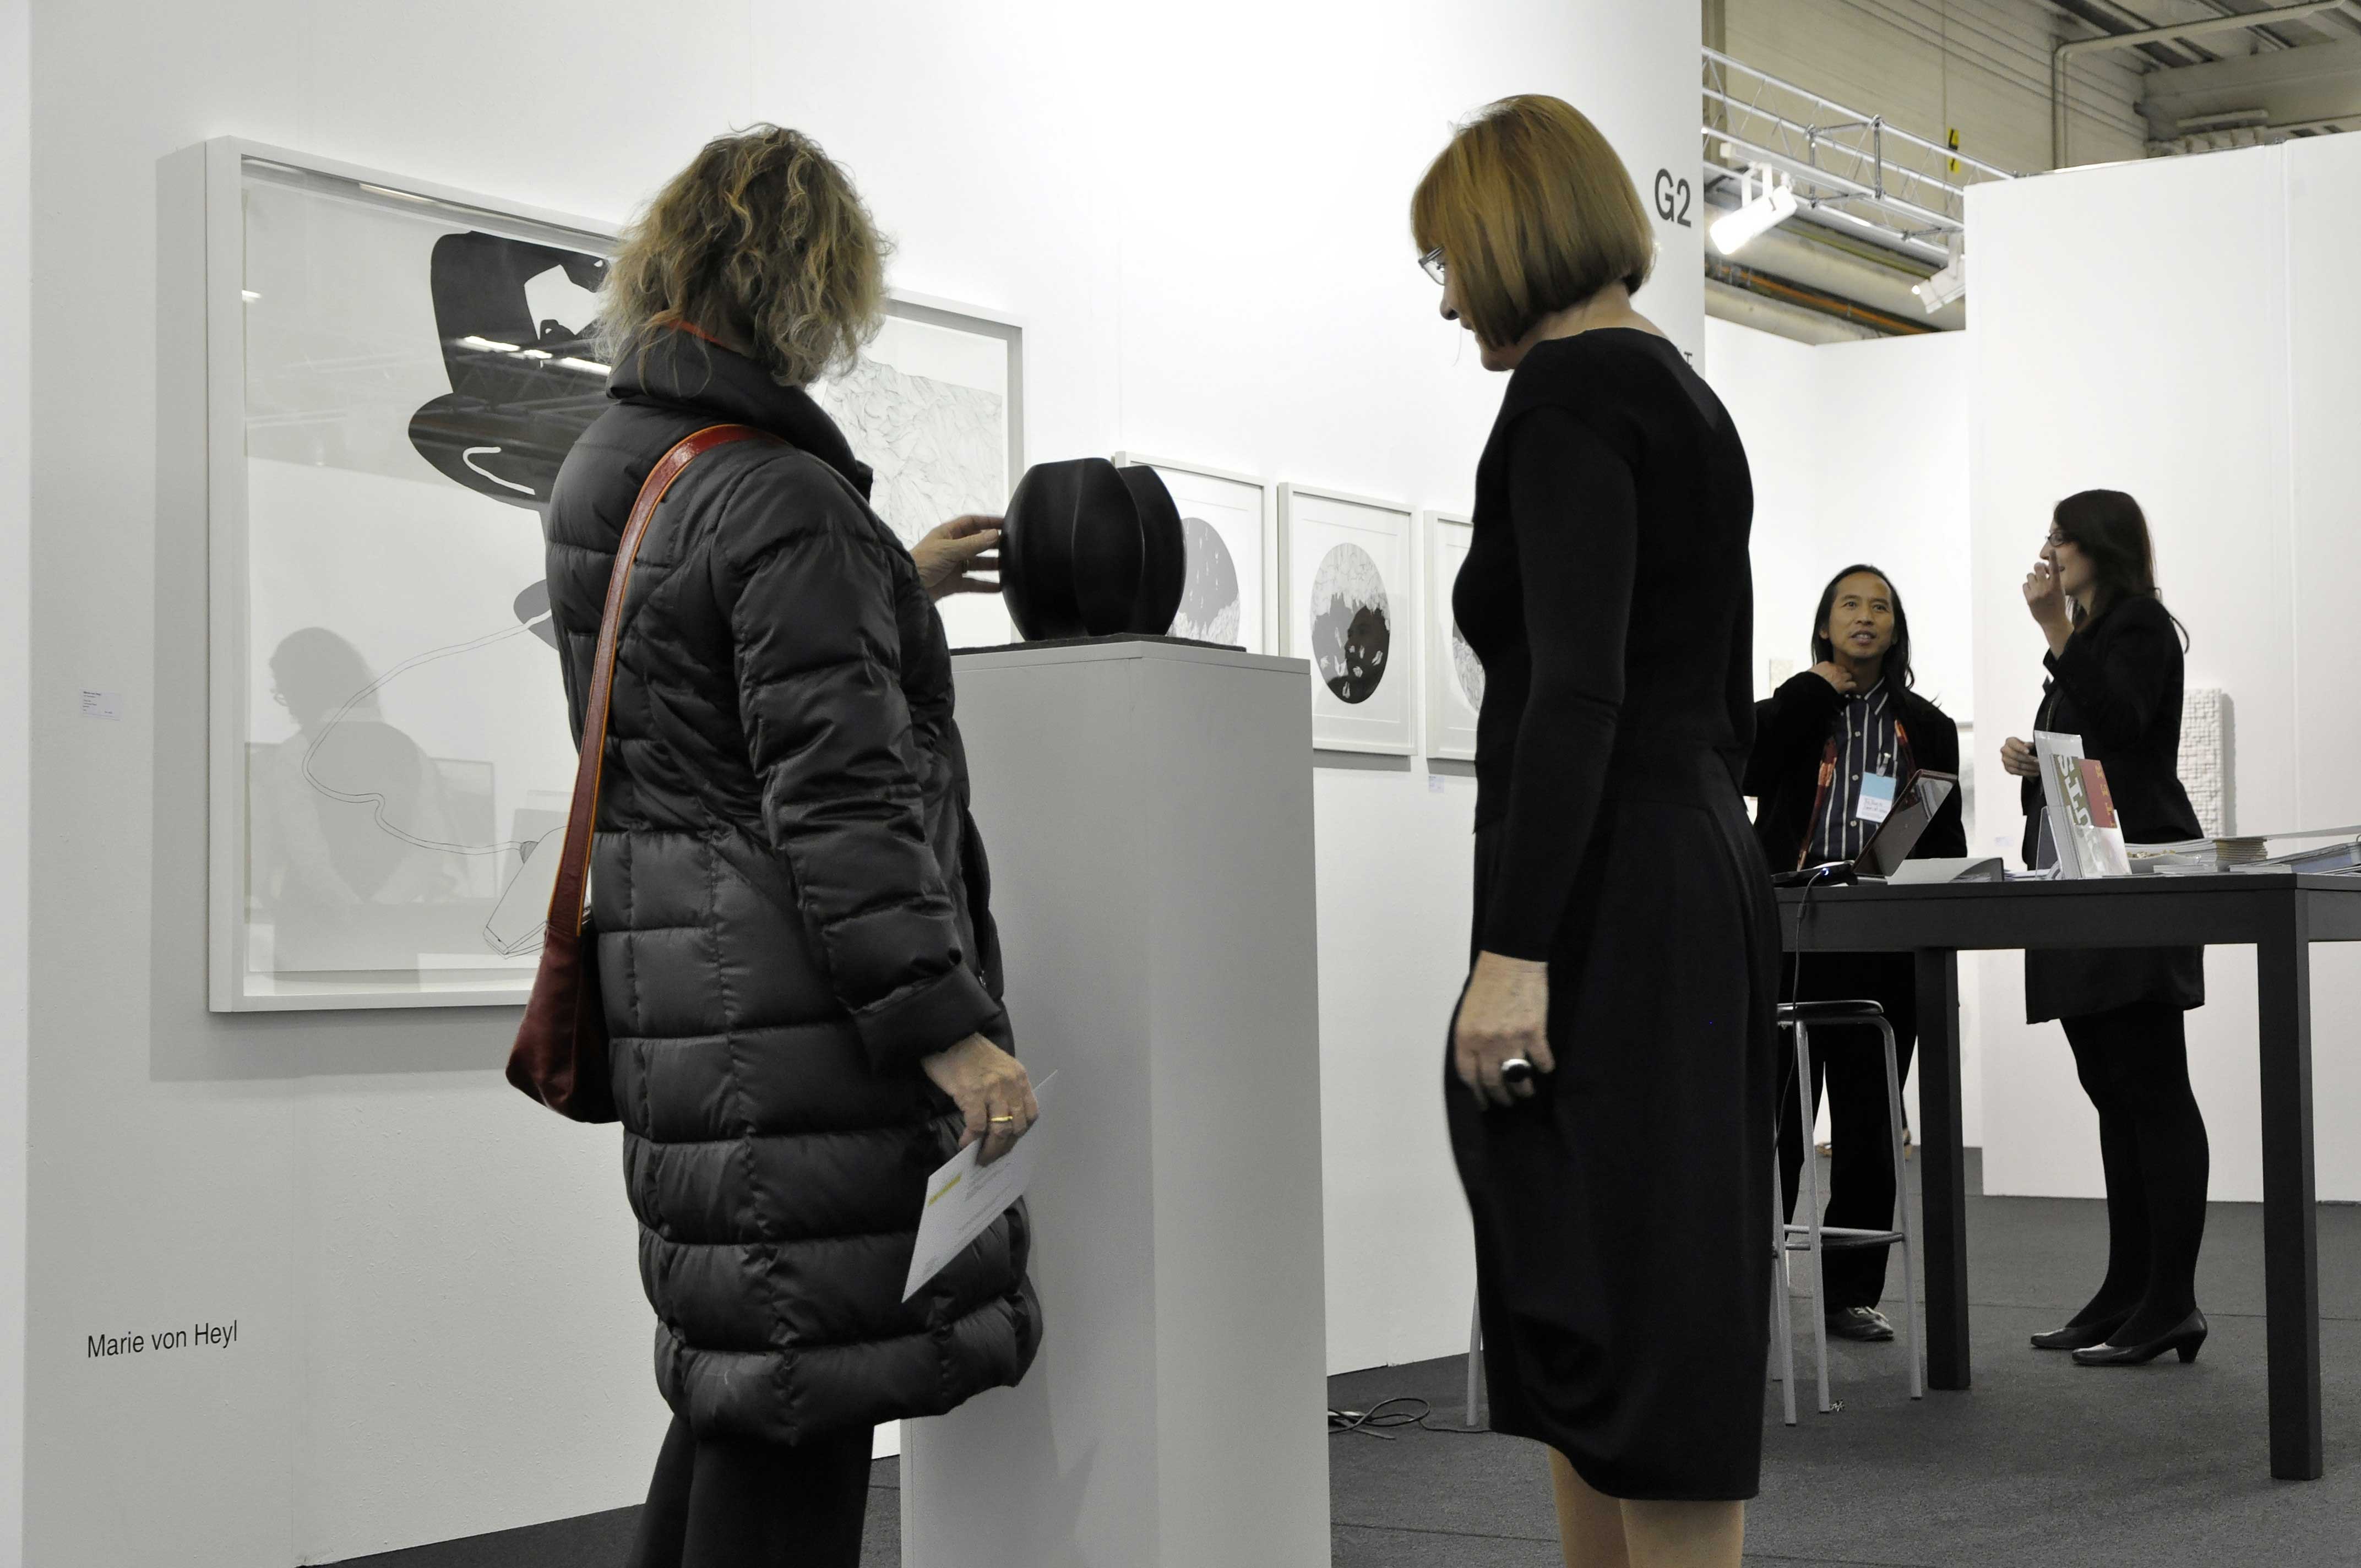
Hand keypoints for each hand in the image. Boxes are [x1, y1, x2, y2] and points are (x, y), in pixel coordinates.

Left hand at [912, 515, 1001, 602]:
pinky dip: (986, 585)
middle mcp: (952, 548)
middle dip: (993, 545)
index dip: (988, 521)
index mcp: (947, 534)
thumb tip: (994, 534)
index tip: (1006, 522)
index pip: (971, 523)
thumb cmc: (922, 563)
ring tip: (1009, 566)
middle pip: (977, 543)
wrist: (908, 588)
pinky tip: (999, 586)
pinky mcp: (953, 584)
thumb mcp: (949, 550)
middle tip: (1011, 546)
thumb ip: (973, 544)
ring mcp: (953, 566)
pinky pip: (974, 583)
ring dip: (992, 565)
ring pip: (977, 564)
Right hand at [920, 1034, 1037, 1165]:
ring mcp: (992, 1090)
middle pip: (1017, 1127)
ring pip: (1000, 1131)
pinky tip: (965, 1142)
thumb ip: (1004, 1089)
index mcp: (1019, 1077)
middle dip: (1005, 1147)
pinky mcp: (972, 1094)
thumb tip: (998, 1120)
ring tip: (979, 1156)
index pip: (1030, 1113)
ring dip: (991, 1150)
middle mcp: (1010, 1084)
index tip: (1009, 1142)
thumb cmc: (970, 1052)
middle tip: (992, 1156)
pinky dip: (972, 1139)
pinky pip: (977, 1127)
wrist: (949, 1034)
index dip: (1020, 1133)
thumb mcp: (998, 1066)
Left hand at [1452, 951, 1553, 1108]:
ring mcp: (1510, 1039)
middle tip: (1508, 1102)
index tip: (1484, 1102)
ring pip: (1518, 1077)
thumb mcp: (1467, 1013)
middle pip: (1493, 1082)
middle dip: (1501, 1097)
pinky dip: (1544, 1067)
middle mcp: (1485, 1042)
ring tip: (1527, 1092)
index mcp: (1465, 1037)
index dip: (1478, 1093)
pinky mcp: (1534, 1032)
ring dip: (1523, 1089)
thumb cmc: (1487, 983)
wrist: (1511, 960)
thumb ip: (1471, 1039)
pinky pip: (1541, 1061)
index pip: (1469, 1076)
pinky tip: (1545, 1067)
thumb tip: (1479, 1063)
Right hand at [1808, 661, 1856, 694]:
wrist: (1813, 688)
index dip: (1833, 670)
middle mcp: (1835, 669)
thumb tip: (1812, 675)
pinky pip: (1852, 684)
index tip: (1831, 674)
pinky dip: (1852, 686)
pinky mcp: (1844, 685)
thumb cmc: (1808, 681)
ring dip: (1847, 679)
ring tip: (1846, 683)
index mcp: (1825, 664)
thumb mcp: (1809, 673)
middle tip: (1839, 678)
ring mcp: (1840, 677)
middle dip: (1841, 674)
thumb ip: (1814, 672)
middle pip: (1842, 669)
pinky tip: (1850, 688)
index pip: (1833, 665)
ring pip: (1849, 675)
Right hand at [2000, 735, 2040, 778]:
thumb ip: (2029, 745)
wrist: (2025, 756)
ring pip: (2017, 765)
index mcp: (2010, 741)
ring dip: (2030, 767)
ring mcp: (2005, 760)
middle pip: (2015, 755)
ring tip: (2039, 767)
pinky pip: (2017, 772)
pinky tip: (2035, 772)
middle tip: (2038, 761)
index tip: (2028, 752)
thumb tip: (2027, 745)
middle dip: (2028, 759)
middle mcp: (2005, 750)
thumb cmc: (2027, 749)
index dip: (2021, 748)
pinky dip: (2027, 772)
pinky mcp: (2007, 768)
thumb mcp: (2030, 745)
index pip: (2014, 744)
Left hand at [2023, 558, 2070, 647]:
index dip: (2053, 559)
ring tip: (2038, 585)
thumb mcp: (2060, 591)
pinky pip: (2025, 585)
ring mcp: (2037, 593)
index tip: (2052, 550)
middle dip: (2038, 566)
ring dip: (2033, 577)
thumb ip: (2054, 580)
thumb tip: (2045, 570)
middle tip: (2041, 571)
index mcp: (2057, 586)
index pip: (2054, 570)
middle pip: (2037, 567)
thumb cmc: (2058, 604)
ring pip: (2029, 575)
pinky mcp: (2029, 599)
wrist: (2053, 621)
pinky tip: (2033, 592)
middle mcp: (2046, 588)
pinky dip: (2028, 586)